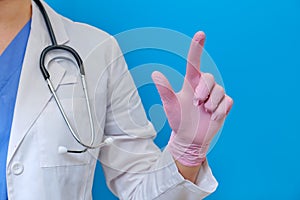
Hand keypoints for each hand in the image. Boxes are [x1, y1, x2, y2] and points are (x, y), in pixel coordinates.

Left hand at [152, 31, 232, 165]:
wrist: (190, 138)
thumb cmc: (178, 120)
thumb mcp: (171, 106)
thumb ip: (165, 90)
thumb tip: (155, 73)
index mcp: (190, 83)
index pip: (193, 62)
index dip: (196, 48)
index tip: (201, 34)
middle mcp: (203, 87)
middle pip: (209, 77)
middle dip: (204, 91)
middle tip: (197, 103)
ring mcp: (214, 96)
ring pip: (220, 90)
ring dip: (212, 103)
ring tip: (204, 112)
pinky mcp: (224, 105)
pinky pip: (228, 101)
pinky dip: (221, 110)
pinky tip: (213, 117)